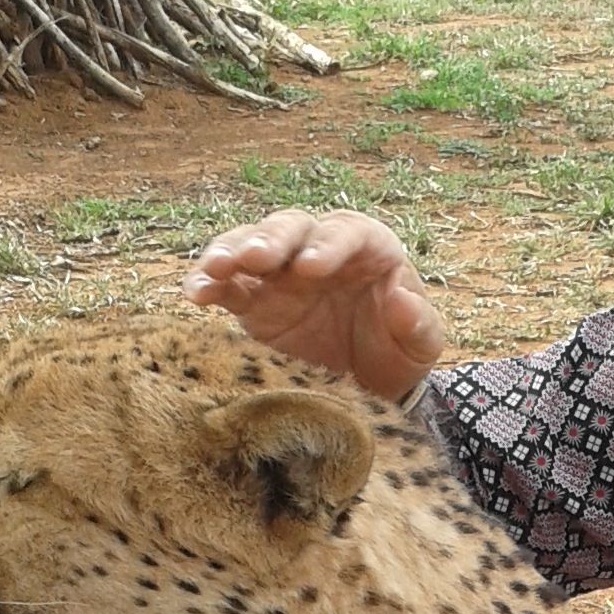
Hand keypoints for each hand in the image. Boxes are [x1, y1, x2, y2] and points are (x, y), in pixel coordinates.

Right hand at [182, 208, 444, 400]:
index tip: (313, 268)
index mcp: (369, 249)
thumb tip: (402, 296)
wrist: (368, 386)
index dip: (330, 245)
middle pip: (293, 228)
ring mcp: (282, 272)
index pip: (350, 233)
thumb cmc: (398, 352)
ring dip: (231, 251)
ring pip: (251, 244)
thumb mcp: (419, 345)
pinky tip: (194, 293)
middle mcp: (320, 249)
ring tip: (215, 268)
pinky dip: (208, 284)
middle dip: (273, 239)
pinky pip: (227, 285)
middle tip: (257, 257)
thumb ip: (417, 322)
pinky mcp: (253, 300)